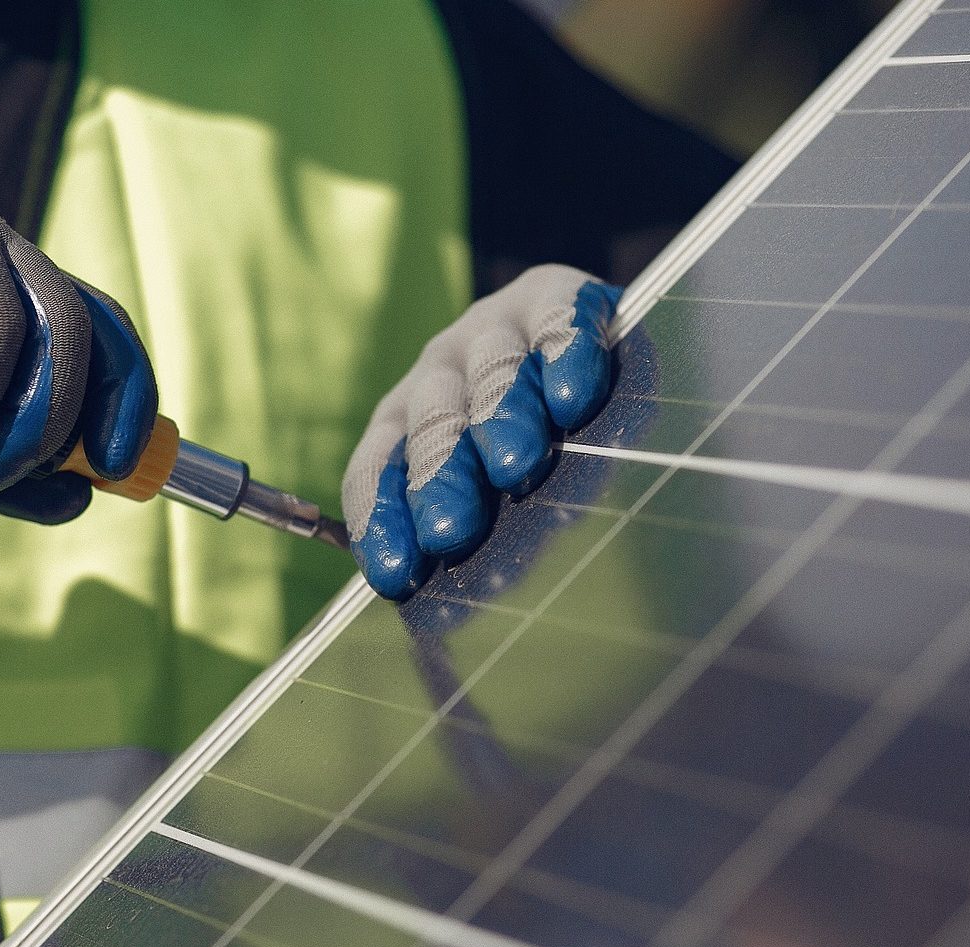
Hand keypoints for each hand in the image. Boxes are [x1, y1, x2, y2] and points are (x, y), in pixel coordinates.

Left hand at [342, 265, 619, 599]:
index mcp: (404, 422)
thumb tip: (443, 627)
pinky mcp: (556, 295)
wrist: (592, 352)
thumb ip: (470, 543)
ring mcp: (495, 328)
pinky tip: (573, 392)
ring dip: (499, 416)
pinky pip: (555, 319)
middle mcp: (439, 371)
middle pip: (430, 423)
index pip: (377, 469)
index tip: (398, 573)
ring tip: (514, 463)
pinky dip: (563, 351)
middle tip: (450, 528)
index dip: (382, 518)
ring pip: (490, 372)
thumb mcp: (492, 501)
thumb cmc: (538, 454)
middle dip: (439, 477)